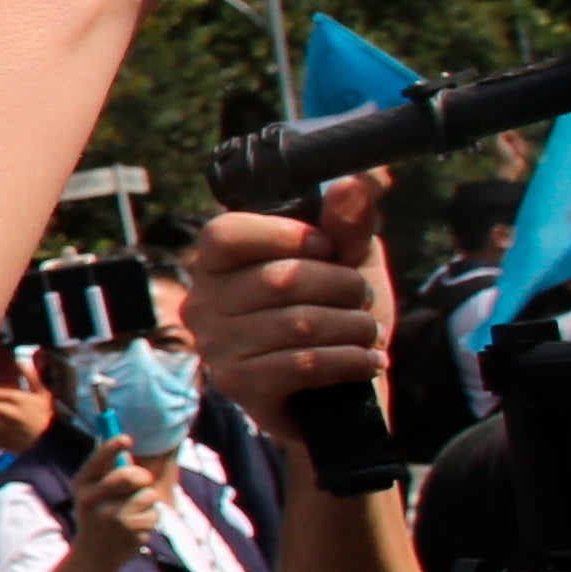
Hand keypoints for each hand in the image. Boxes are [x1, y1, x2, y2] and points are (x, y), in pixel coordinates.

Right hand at [69, 434, 177, 557]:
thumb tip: (126, 445)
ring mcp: (113, 518)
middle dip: (142, 475)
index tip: (127, 438)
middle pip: (130, 475)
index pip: (98, 461)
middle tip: (142, 481)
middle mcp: (94, 501)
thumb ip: (105, 472)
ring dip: (147, 500)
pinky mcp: (131, 532)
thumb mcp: (89, 494)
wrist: (94, 556)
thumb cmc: (96, 516)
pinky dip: (150, 518)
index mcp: (82, 486)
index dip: (112, 446)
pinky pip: (154, 514)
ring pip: (148, 495)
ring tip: (134, 510)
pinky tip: (136, 526)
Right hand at [188, 181, 391, 424]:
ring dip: (353, 327)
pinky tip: (366, 361)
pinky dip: (348, 360)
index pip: (226, 233)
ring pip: (298, 323)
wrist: (340, 393)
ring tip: (367, 333)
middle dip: (342, 287)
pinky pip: (302, 364)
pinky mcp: (238, 385)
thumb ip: (352, 220)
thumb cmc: (336, 315)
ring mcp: (215, 346)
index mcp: (216, 263)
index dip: (286, 235)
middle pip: (278, 279)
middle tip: (360, 299)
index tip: (327, 248)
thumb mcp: (350, 261)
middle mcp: (203, 302)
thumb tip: (365, 178)